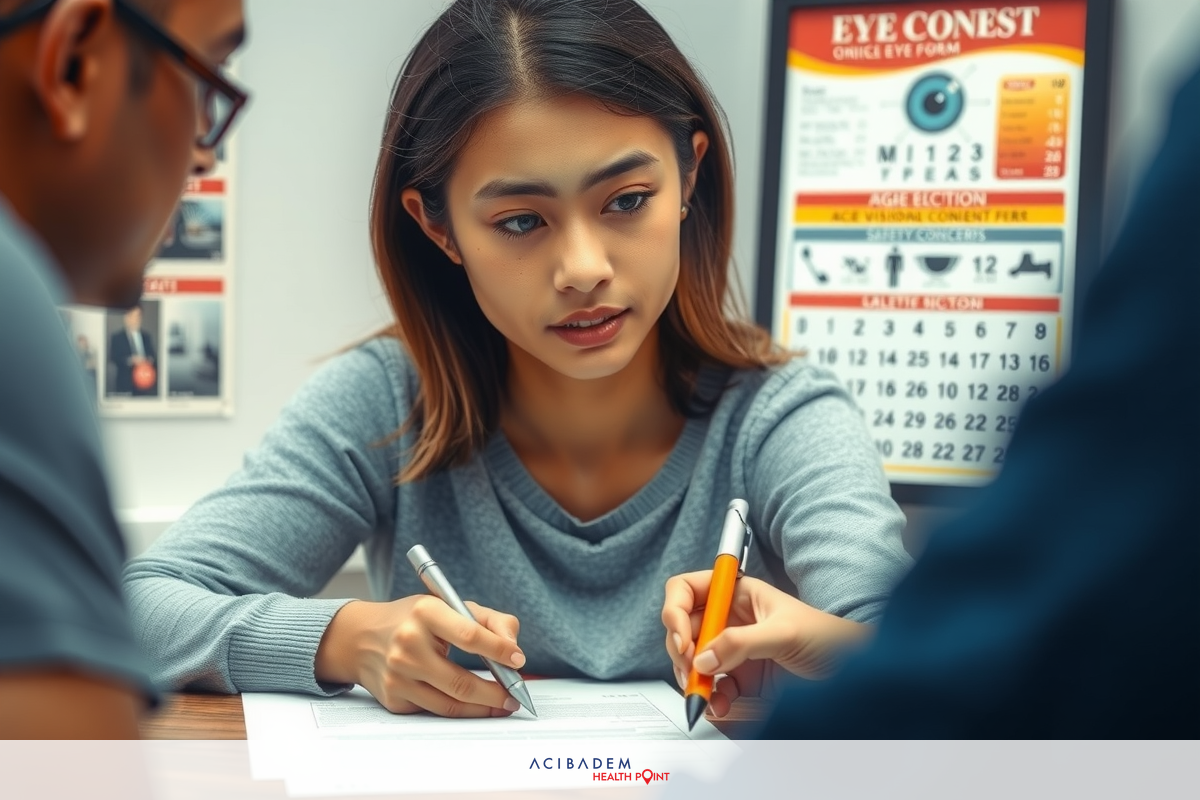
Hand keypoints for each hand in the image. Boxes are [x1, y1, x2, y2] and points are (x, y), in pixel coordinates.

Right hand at [315, 595, 526, 717]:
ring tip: (502, 704)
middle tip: (515, 695)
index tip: (518, 660)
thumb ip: (489, 620)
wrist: (360, 637)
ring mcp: (397, 675)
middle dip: (496, 693)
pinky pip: (435, 710)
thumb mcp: (449, 605)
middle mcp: (407, 644)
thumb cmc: (414, 619)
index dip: (499, 650)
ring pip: (451, 704)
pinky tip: (473, 705)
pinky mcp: (393, 698)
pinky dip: (459, 710)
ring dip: (482, 708)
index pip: (469, 635)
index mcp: (425, 612)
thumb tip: (513, 649)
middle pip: (461, 681)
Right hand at [661, 572, 869, 716]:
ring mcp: (733, 649)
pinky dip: (709, 698)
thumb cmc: (830, 639)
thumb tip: (703, 657)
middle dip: (681, 649)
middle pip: (683, 628)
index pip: (688, 589)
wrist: (855, 674)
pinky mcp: (740, 678)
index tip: (682, 637)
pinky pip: (711, 687)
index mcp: (738, 593)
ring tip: (704, 692)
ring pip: (692, 660)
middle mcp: (730, 618)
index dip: (675, 610)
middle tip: (691, 669)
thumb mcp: (785, 633)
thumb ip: (741, 643)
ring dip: (692, 678)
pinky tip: (719, 705)